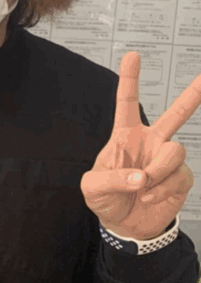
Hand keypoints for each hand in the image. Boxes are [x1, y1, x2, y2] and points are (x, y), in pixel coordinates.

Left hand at [81, 52, 200, 239]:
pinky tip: (150, 197)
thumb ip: (111, 178)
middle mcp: (150, 143)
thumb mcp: (92, 188)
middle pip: (175, 115)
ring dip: (159, 170)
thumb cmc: (106, 200)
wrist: (124, 226)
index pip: (127, 103)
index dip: (130, 80)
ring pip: (175, 151)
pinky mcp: (180, 179)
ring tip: (144, 186)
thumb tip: (140, 176)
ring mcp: (166, 160)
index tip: (132, 56)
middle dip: (192, 96)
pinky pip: (179, 176)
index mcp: (126, 136)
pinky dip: (162, 189)